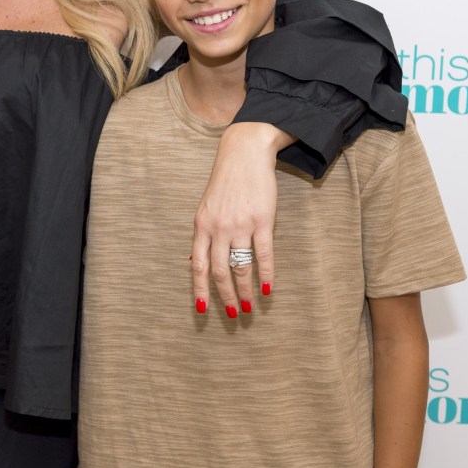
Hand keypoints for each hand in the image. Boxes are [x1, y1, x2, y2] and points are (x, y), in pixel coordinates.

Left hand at [192, 122, 291, 316]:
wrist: (244, 153)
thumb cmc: (225, 182)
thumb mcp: (206, 207)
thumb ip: (204, 234)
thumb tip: (198, 261)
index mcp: (201, 226)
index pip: (199, 265)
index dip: (200, 289)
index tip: (203, 309)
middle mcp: (218, 228)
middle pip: (219, 271)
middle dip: (225, 296)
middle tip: (234, 314)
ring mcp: (240, 224)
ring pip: (241, 266)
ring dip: (246, 290)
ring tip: (251, 306)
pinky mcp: (262, 220)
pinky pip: (263, 254)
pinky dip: (266, 274)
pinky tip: (269, 289)